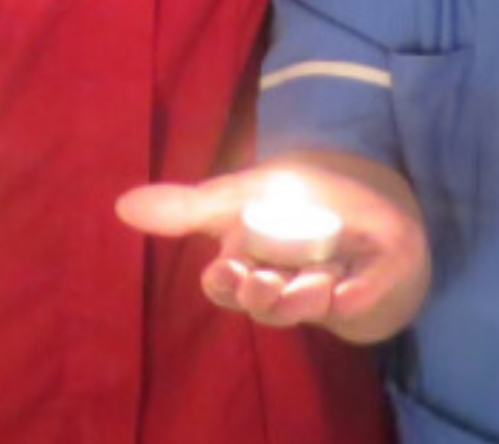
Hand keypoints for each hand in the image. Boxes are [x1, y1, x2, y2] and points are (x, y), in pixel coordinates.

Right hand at [115, 159, 431, 345]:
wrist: (370, 205)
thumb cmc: (294, 204)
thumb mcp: (239, 196)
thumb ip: (186, 207)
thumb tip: (121, 206)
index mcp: (255, 265)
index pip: (229, 284)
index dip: (226, 282)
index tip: (226, 269)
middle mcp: (290, 283)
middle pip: (268, 304)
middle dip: (263, 296)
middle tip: (261, 281)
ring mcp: (335, 285)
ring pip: (314, 304)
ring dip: (308, 295)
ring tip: (313, 282)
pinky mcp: (377, 282)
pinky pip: (369, 293)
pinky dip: (360, 292)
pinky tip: (352, 290)